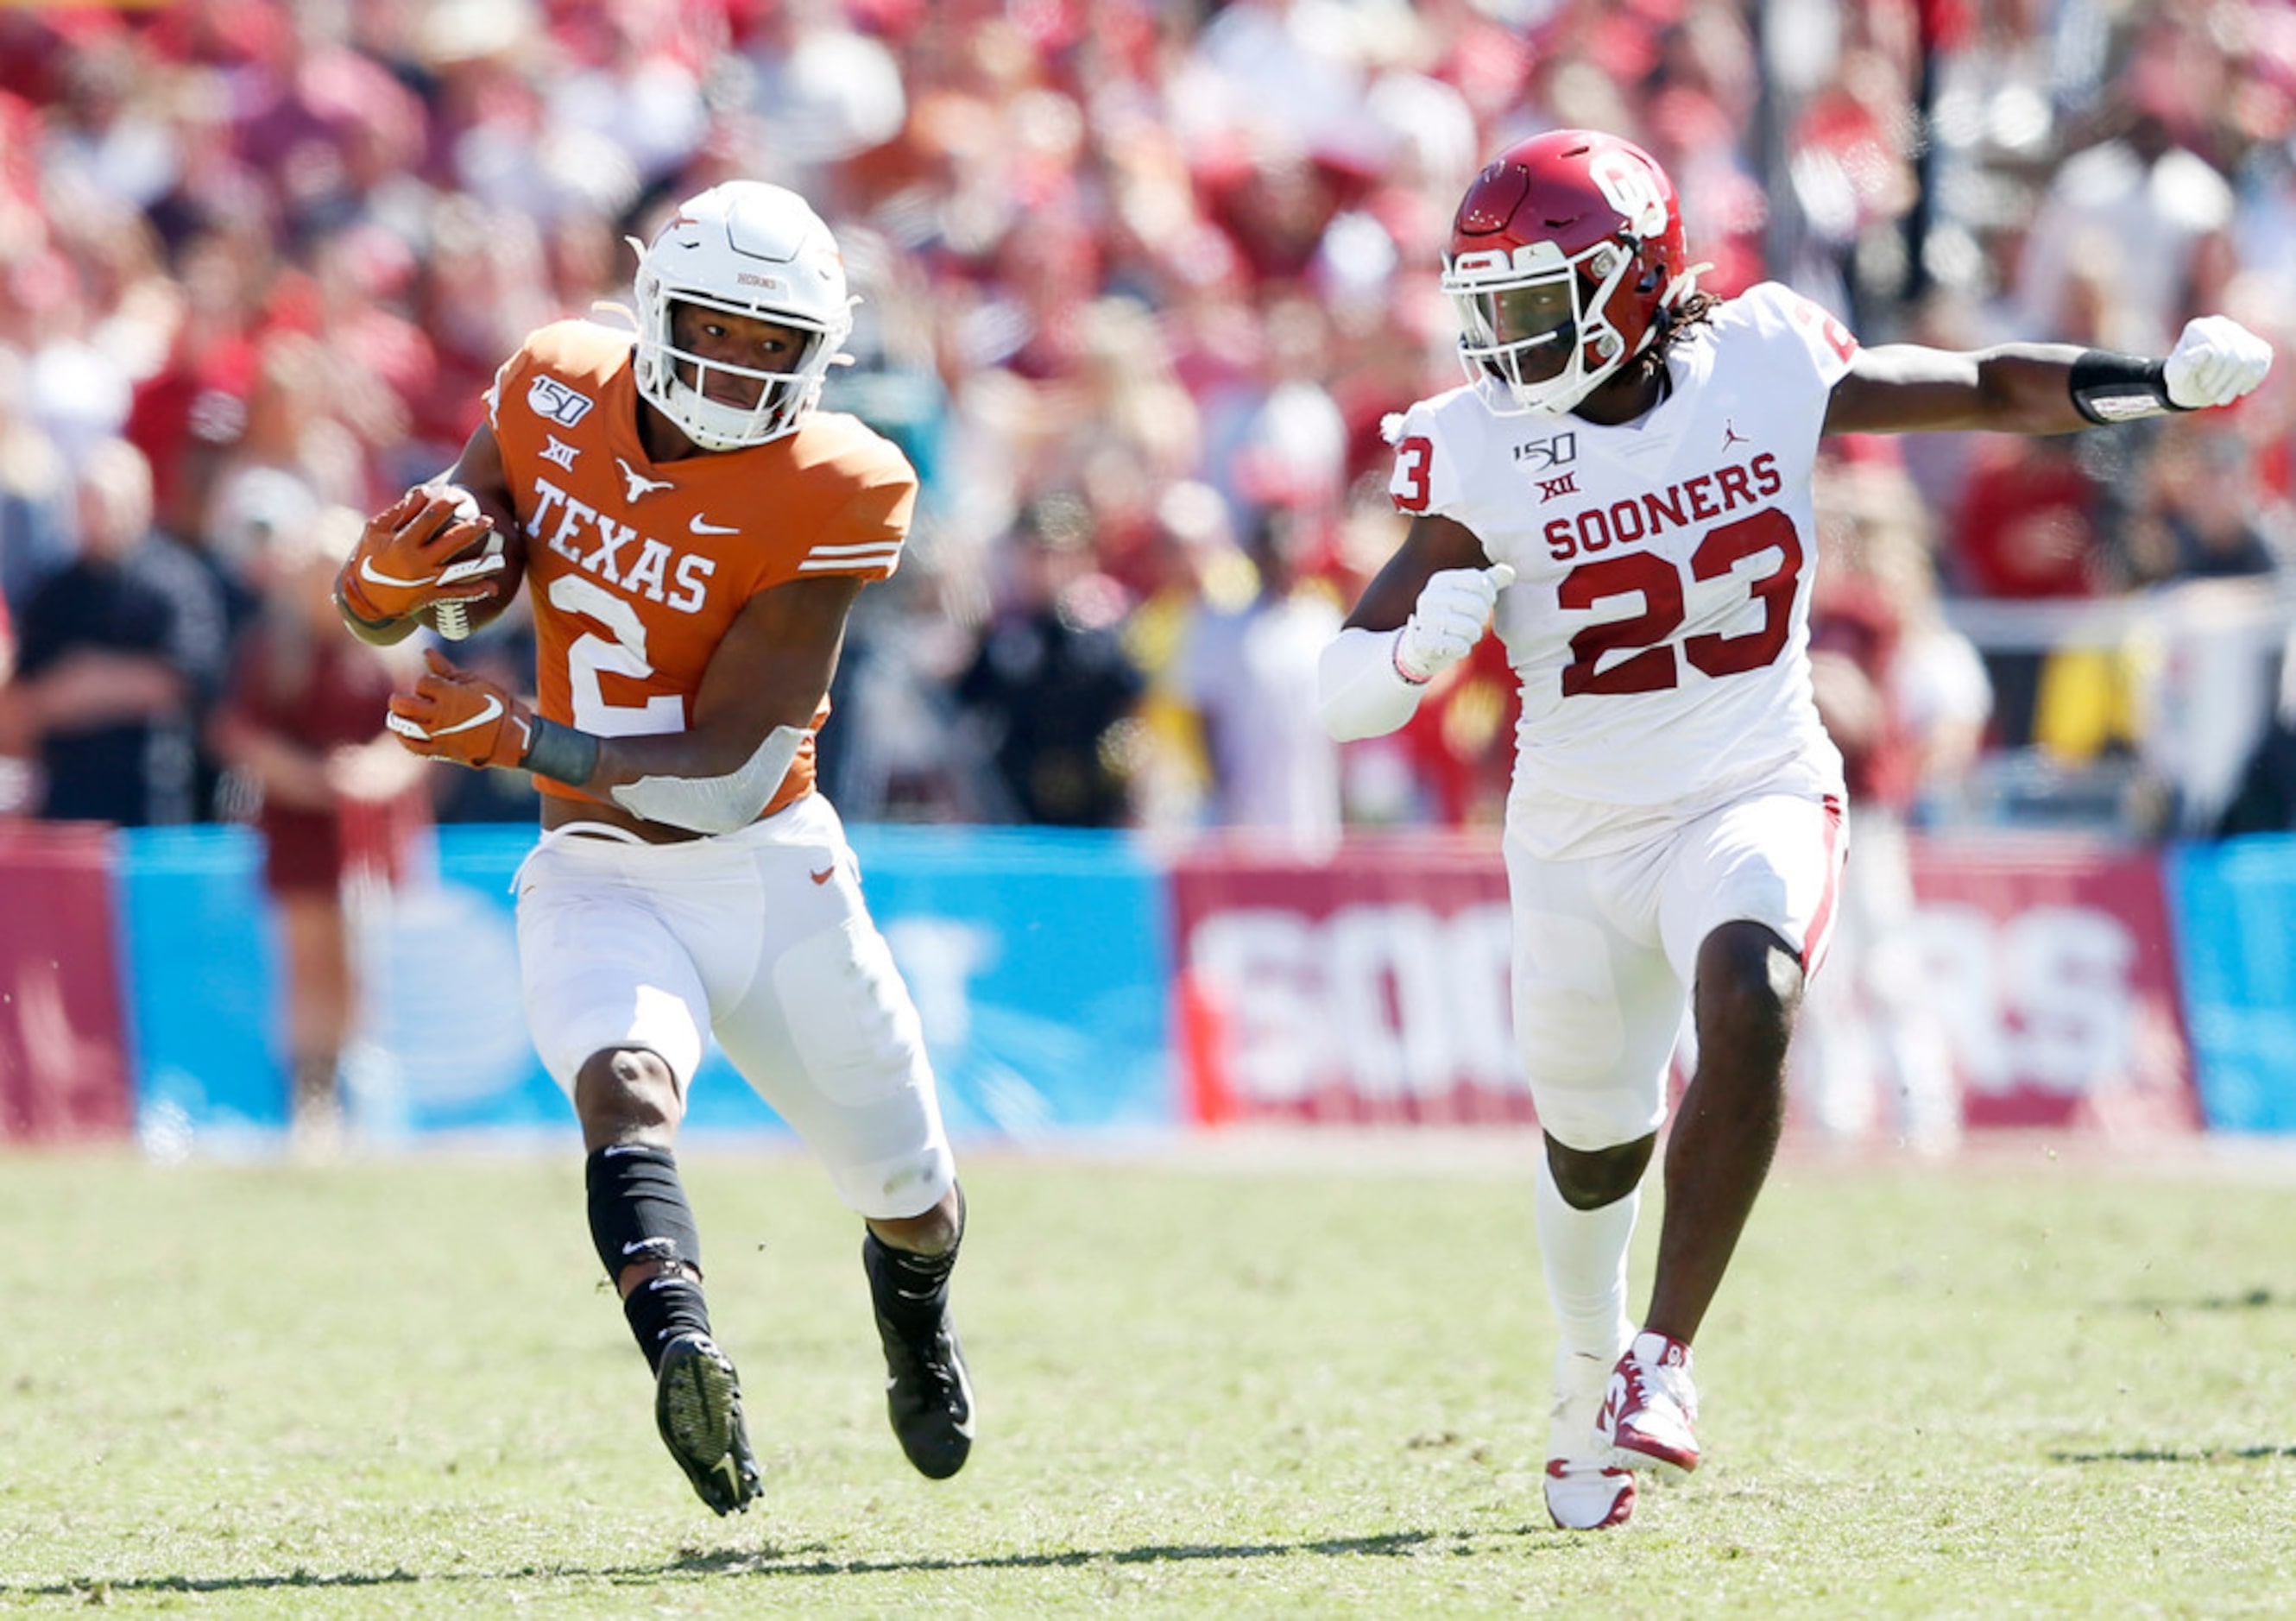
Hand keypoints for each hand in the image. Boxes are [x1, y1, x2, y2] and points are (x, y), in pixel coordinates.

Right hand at [336, 484, 502, 625]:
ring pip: (458, 571)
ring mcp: (425, 580)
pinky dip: (475, 592)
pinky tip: (493, 587)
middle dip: (472, 530)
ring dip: (480, 564)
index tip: (459, 496)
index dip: (446, 505)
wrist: (363, 597)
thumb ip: (399, 512)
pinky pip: (456, 594)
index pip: (428, 518)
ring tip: (499, 557)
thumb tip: (423, 493)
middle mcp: (416, 561)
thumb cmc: (369, 556)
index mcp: (402, 542)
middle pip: (450, 542)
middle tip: (489, 520)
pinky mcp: (430, 596)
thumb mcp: (376, 531)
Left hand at [385, 648, 531, 768]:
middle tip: (400, 699)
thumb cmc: (496, 705)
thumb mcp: (473, 681)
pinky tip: (404, 732)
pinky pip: (414, 747)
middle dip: (399, 699)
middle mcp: (440, 713)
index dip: (426, 683)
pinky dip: (404, 739)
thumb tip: (426, 651)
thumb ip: (445, 668)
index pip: (422, 682)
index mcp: (449, 694)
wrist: (512, 737)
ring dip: (397, 718)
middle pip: (403, 703)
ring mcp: (439, 734)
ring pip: (403, 725)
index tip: (435, 687)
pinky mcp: (441, 751)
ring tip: (399, 715)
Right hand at [1394, 563, 1515, 683]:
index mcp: (1440, 581)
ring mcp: (1425, 620)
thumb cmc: (1453, 616)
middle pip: (1477, 605)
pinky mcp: (1424, 643)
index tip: (1483, 602)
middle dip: (1481, 618)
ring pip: (1470, 627)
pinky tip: (1455, 646)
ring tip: (1463, 634)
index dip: (1489, 595)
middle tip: (1473, 621)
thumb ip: (1490, 581)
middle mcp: (1430, 597)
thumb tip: (1509, 571)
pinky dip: (1463, 648)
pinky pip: (1459, 646)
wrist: (1422, 647)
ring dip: (1473, 634)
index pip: (1479, 581)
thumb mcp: (1470, 594)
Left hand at [2164, 316, 2273, 409]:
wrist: (2194, 388)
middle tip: (2210, 392)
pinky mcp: (2257, 345)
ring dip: (2237, 385)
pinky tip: (2237, 389)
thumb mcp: (2176, 378)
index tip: (2199, 383)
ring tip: (2221, 396)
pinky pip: (2263, 361)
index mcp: (2198, 328)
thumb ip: (2185, 365)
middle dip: (2224, 381)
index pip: (2219, 351)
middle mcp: (2221, 324)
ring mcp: (2241, 333)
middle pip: (2238, 356)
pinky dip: (2251, 381)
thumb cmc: (2183, 381)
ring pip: (2252, 360)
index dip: (2211, 374)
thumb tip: (2207, 350)